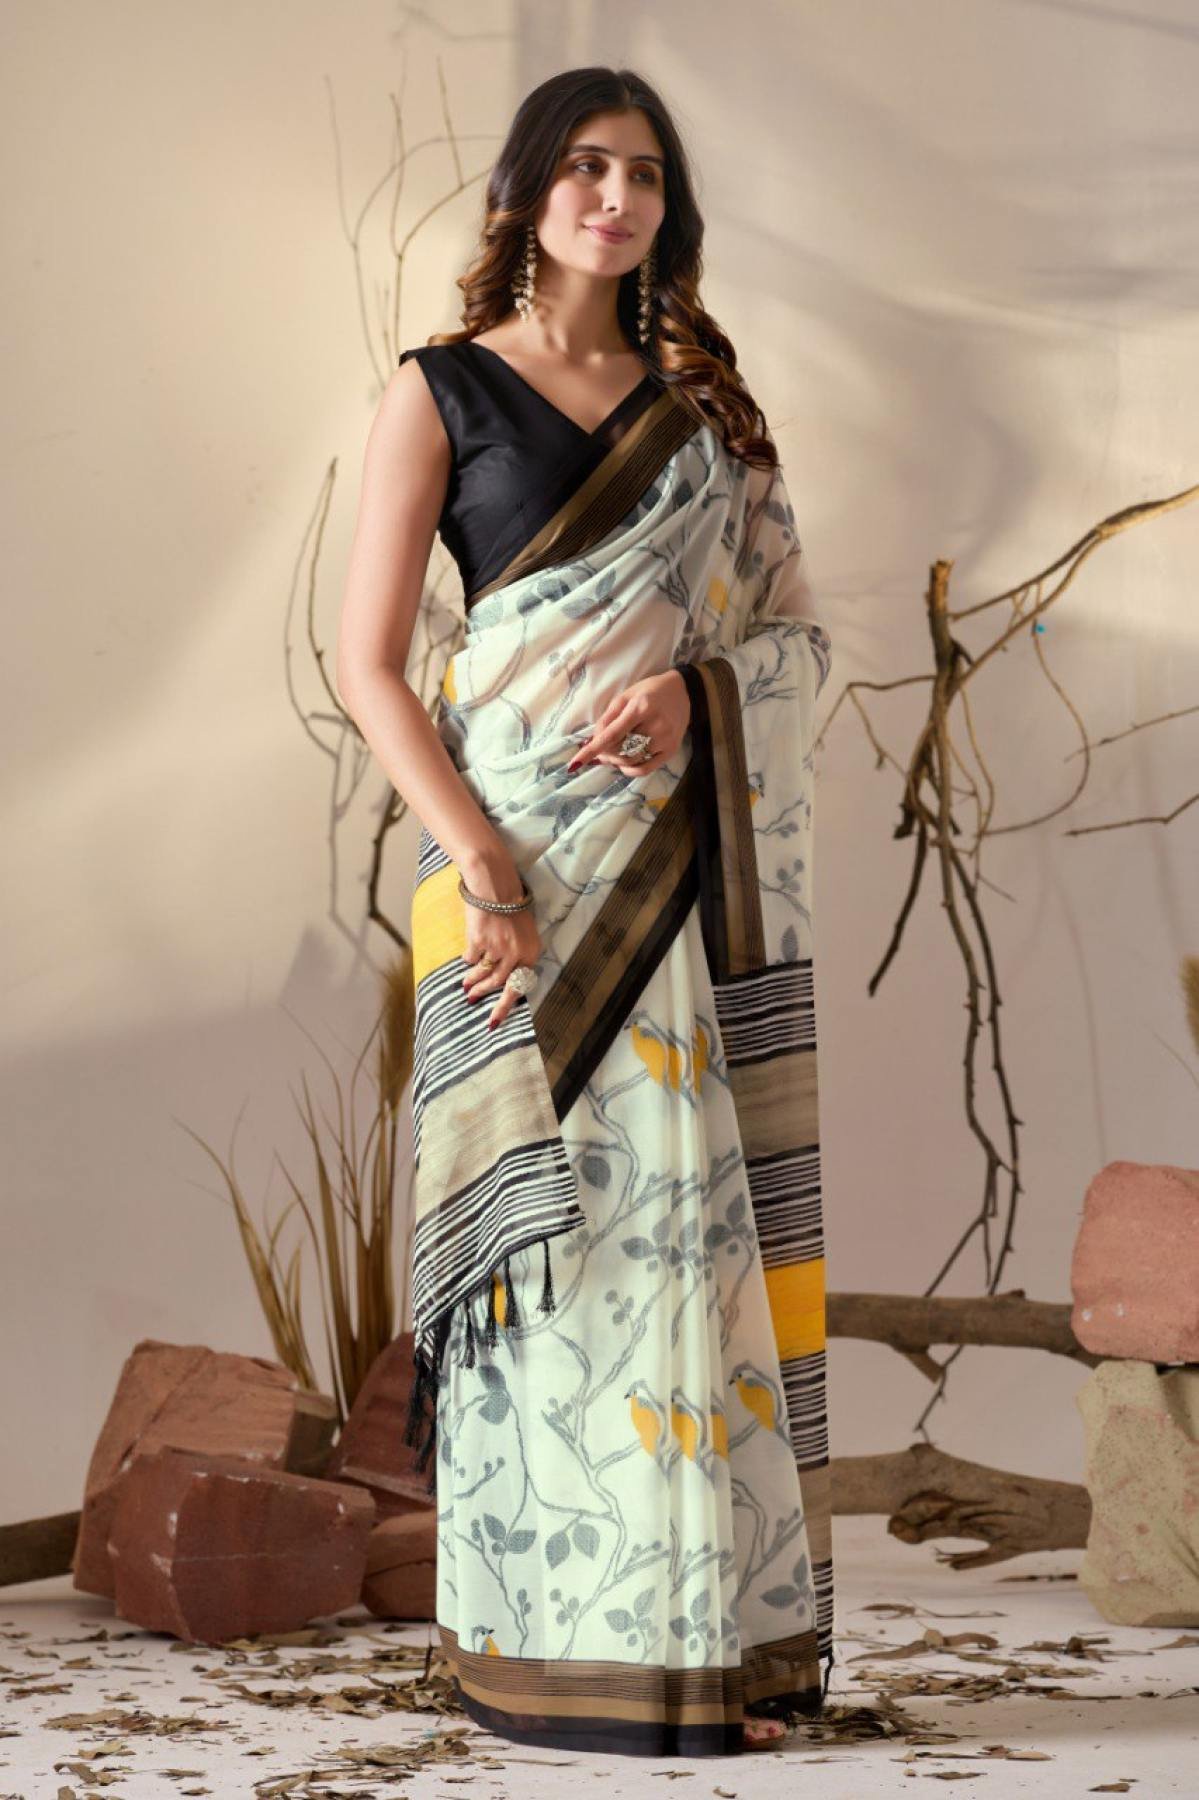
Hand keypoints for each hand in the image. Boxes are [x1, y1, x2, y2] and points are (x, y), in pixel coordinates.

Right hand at [460, 865, 543, 1030]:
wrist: (494, 884)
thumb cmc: (510, 906)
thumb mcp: (523, 931)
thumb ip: (518, 954)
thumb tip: (505, 979)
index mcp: (531, 951)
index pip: (519, 985)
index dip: (505, 1005)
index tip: (494, 1021)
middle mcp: (516, 952)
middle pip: (499, 984)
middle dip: (485, 995)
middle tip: (473, 1002)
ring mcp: (497, 948)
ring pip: (483, 974)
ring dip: (473, 982)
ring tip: (466, 987)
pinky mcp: (479, 941)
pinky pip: (471, 958)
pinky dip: (468, 960)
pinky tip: (467, 958)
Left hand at [565, 669, 690, 776]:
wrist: (683, 692)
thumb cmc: (649, 691)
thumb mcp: (625, 696)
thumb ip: (607, 718)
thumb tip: (592, 741)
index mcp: (641, 707)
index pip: (611, 735)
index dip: (592, 750)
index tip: (575, 763)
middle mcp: (655, 725)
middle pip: (620, 750)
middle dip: (604, 753)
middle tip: (599, 750)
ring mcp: (665, 740)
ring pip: (630, 761)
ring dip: (615, 761)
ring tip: (612, 753)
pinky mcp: (671, 750)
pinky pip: (645, 769)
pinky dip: (629, 770)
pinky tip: (624, 763)